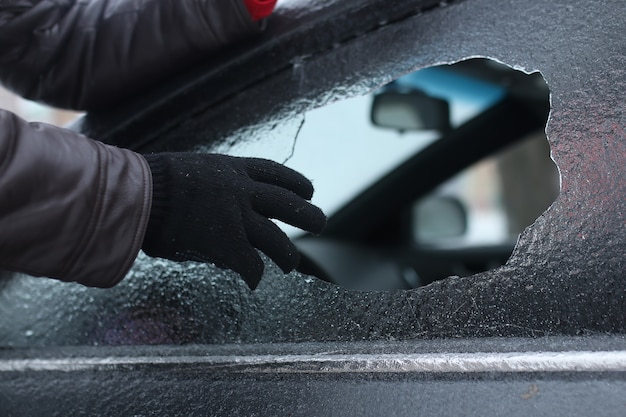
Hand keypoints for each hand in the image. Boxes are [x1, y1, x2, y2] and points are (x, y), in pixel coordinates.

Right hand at [141, 153, 325, 288]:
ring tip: (290, 264)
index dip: (295, 181)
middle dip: (308, 214)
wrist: (143, 195)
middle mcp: (242, 191)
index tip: (309, 189)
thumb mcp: (191, 170)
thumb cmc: (155, 183)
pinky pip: (251, 265)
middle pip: (288, 203)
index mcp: (233, 169)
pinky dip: (254, 275)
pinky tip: (255, 282)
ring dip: (287, 254)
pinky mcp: (228, 244)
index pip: (275, 173)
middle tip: (320, 222)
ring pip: (276, 240)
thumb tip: (214, 205)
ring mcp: (238, 218)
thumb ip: (212, 185)